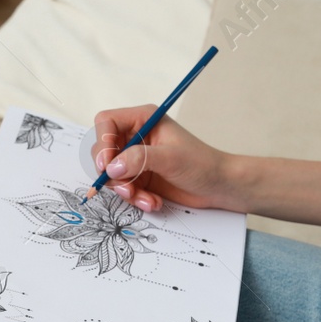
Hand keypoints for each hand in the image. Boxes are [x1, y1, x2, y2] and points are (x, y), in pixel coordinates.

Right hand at [91, 105, 240, 212]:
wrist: (219, 187)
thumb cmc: (202, 164)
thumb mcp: (171, 158)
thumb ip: (140, 159)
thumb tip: (113, 166)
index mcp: (144, 119)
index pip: (106, 122)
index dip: (102, 142)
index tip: (106, 165)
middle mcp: (137, 136)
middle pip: (103, 150)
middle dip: (112, 173)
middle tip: (126, 188)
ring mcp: (137, 158)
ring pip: (111, 173)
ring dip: (125, 190)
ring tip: (145, 199)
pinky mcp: (140, 177)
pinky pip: (123, 188)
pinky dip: (134, 198)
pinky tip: (152, 202)